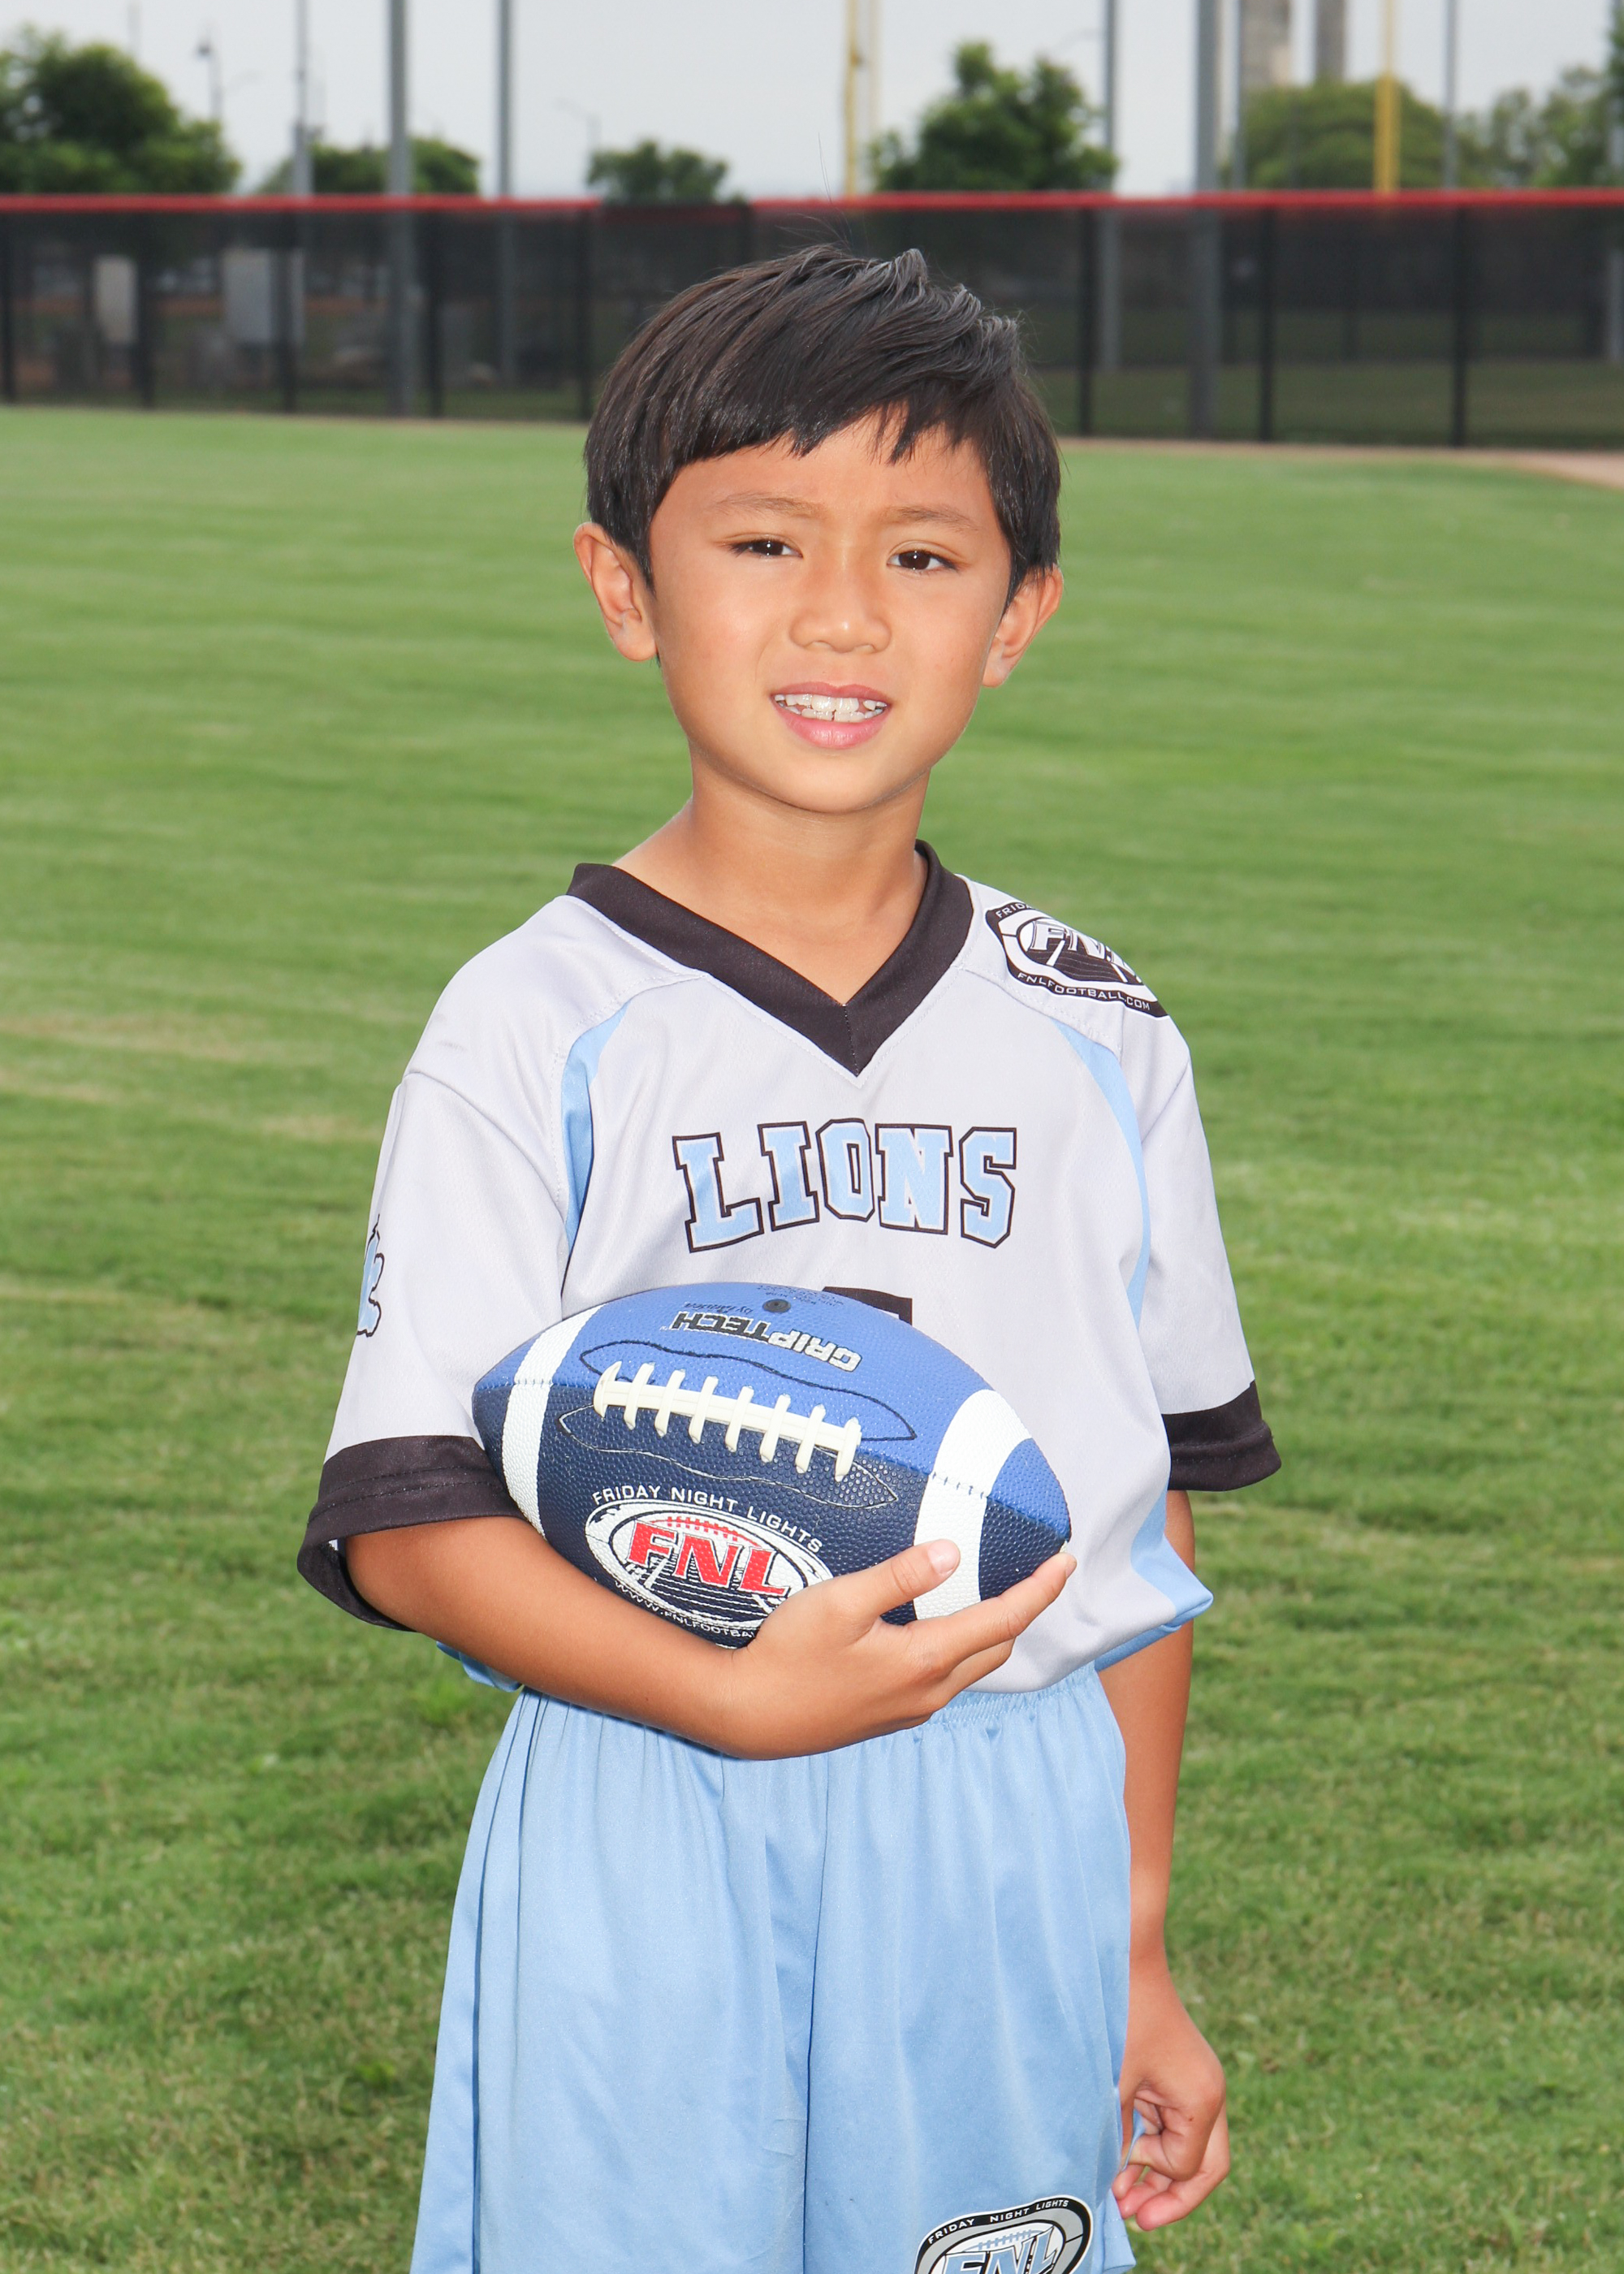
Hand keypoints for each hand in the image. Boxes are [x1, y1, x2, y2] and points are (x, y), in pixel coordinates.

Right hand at [710, 1540, 1073, 1758]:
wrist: (747, 1717)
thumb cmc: (788, 1653)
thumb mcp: (839, 1602)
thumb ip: (899, 1576)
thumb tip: (953, 1551)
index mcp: (925, 1660)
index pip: (1005, 1621)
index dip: (1040, 1589)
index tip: (1067, 1560)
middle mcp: (928, 1692)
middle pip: (996, 1646)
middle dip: (1023, 1609)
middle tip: (1034, 1571)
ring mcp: (910, 1709)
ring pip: (970, 1666)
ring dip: (990, 1630)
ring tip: (990, 1591)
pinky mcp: (889, 1716)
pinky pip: (943, 1678)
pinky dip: (958, 1647)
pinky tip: (936, 1625)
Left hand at [1111, 1958, 1228, 2231]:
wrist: (1123, 1954)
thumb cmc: (1121, 2013)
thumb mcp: (1114, 2082)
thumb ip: (1117, 2135)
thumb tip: (1113, 2181)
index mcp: (1202, 2098)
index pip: (1189, 2167)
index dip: (1157, 2183)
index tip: (1118, 2186)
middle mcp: (1207, 2094)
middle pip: (1204, 2167)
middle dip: (1171, 2197)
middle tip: (1133, 2218)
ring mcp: (1194, 2084)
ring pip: (1188, 2148)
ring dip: (1157, 2172)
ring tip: (1122, 2197)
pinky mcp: (1175, 2075)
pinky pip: (1172, 2124)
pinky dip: (1151, 2145)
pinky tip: (1123, 2158)